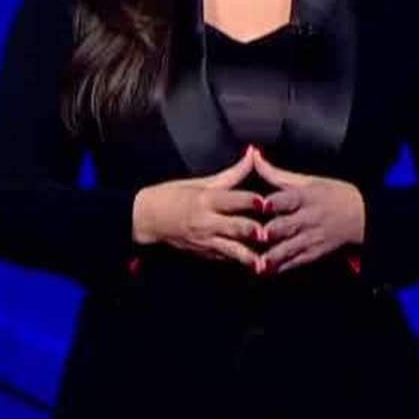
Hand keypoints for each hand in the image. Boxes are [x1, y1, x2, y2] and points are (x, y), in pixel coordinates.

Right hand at [132, 147, 264, 268]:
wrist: (148, 219)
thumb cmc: (174, 195)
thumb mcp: (202, 182)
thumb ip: (233, 173)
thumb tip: (253, 153)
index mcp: (206, 199)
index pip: (232, 199)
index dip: (250, 200)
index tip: (266, 202)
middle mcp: (206, 221)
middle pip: (234, 226)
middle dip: (252, 231)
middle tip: (269, 234)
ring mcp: (206, 240)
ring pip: (231, 250)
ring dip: (248, 255)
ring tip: (264, 261)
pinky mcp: (205, 254)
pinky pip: (225, 258)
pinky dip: (240, 262)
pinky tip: (255, 266)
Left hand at [253, 147, 365, 274]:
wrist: (362, 216)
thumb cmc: (332, 194)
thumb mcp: (307, 180)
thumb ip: (275, 173)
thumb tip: (253, 155)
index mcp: (306, 196)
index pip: (290, 198)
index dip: (276, 201)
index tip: (262, 204)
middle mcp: (308, 218)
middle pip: (288, 225)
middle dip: (272, 232)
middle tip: (255, 236)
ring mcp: (311, 237)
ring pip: (290, 248)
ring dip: (274, 256)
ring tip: (258, 263)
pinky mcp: (313, 253)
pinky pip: (296, 261)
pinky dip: (281, 267)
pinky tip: (267, 272)